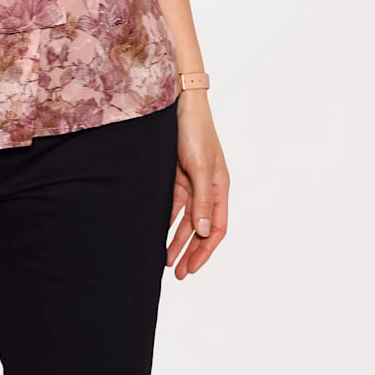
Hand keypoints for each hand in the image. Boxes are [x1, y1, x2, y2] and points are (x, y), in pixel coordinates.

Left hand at [166, 91, 228, 279]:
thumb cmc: (194, 129)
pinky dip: (165, 218)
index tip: (191, 269)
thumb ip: (202, 199)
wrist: (177, 100)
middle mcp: (207, 186)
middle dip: (189, 251)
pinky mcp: (174, 172)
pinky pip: (170, 202)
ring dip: (175, 239)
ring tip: (164, 260)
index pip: (216, 227)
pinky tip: (154, 231)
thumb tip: (203, 232)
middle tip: (177, 273)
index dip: (205, 251)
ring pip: (183, 218)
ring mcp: (190, 180)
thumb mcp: (199, 166)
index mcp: (219, 186)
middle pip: (199, 227)